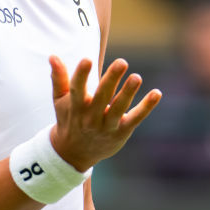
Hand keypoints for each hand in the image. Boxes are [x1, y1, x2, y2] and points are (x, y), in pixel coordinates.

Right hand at [48, 56, 161, 171]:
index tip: (86, 59)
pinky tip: (156, 93)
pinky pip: (135, 118)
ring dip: (128, 93)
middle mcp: (90, 116)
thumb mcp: (60, 100)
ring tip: (137, 77)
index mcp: (75, 106)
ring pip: (119, 108)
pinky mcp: (121, 132)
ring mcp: (107, 125)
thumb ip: (58, 78)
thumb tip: (53, 55)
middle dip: (111, 79)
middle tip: (122, 62)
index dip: (81, 74)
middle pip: (101, 96)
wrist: (74, 153)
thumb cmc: (69, 119)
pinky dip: (147, 107)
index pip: (77, 88)